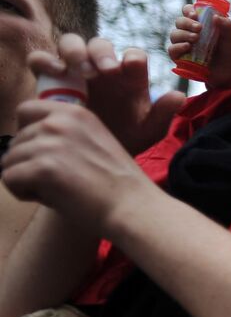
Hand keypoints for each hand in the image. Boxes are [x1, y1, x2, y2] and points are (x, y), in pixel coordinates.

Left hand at [2, 99, 154, 231]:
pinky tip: (49, 198)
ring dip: (25, 179)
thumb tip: (27, 146)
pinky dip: (23, 193)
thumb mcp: (94, 142)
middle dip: (28, 163)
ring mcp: (49, 144)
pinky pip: (8, 179)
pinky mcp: (42, 168)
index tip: (42, 153)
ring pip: (8, 161)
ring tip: (55, 190)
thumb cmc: (117, 184)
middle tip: (58, 181)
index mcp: (74, 113)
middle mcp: (58, 122)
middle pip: (15, 141)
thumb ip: (64, 136)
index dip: (26, 133)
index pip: (25, 110)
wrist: (132, 206)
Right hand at [30, 34, 183, 154]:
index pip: (133, 56)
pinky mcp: (50, 79)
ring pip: (70, 44)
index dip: (133, 58)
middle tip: (103, 70)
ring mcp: (75, 70)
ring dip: (75, 51)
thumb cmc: (124, 140)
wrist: (92, 159)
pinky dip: (46, 61)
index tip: (132, 67)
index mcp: (129, 77)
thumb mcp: (146, 132)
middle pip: (99, 44)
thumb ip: (162, 114)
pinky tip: (56, 72)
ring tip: (79, 70)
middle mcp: (102, 68)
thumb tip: (179, 96)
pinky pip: (42, 60)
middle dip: (101, 52)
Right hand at [169, 4, 230, 89]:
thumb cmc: (228, 50)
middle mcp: (188, 32)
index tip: (195, 14)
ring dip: (184, 34)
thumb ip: (226, 25)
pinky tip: (187, 46)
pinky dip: (178, 47)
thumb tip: (215, 16)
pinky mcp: (180, 57)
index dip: (188, 10)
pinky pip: (172, 50)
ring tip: (196, 38)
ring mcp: (183, 44)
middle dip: (187, 23)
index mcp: (199, 23)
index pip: (188, 11)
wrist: (228, 70)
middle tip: (199, 28)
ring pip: (174, 34)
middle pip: (179, 22)